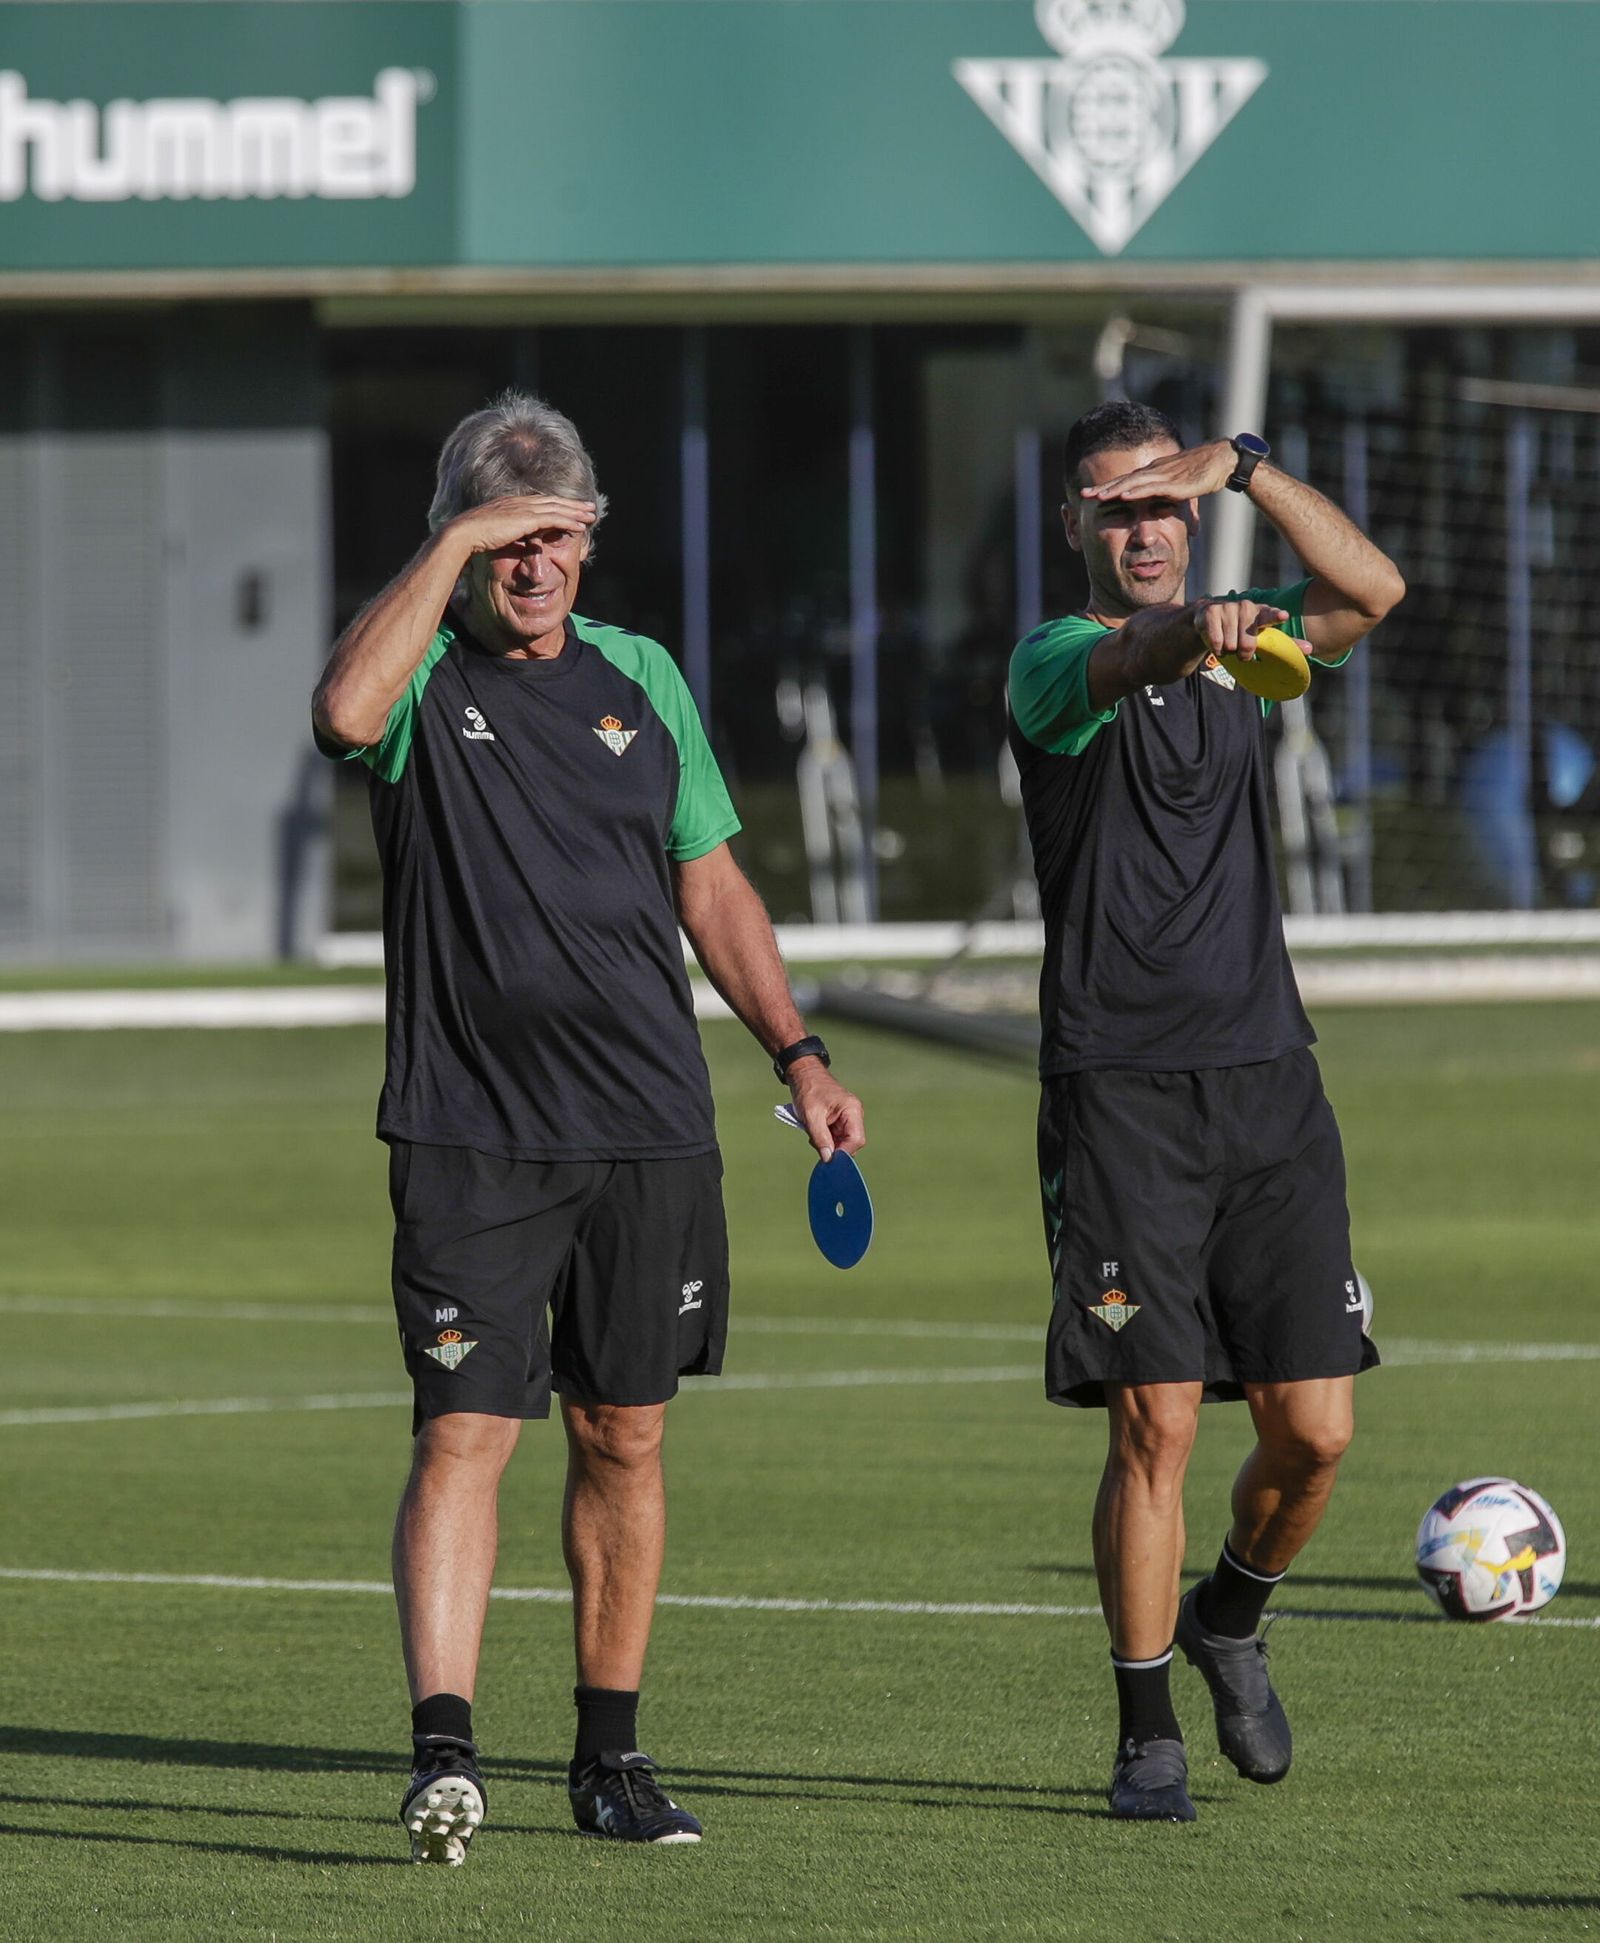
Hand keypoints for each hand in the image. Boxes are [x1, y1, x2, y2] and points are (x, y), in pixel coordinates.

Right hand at [447, 494, 596, 556]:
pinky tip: (581, 526)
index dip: (557, 504)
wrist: (464, 534)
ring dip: (576, 511)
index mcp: (511, 504)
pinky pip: (554, 519)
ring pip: (557, 508)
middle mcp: (519, 503)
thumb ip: (504, 534)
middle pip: (552, 502)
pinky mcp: (526, 519)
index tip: (570, 507)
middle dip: (573, 504)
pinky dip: (569, 521)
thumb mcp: (492, 534)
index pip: (540, 502)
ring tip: (592, 515)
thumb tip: (510, 541)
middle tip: (590, 507)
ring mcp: (523, 509)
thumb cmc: (472, 538)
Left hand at [788, 1061, 864, 1165]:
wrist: (804, 1075)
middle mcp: (854, 1115)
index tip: (827, 1158)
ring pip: (842, 1141)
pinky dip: (825, 1138)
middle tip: (815, 1142)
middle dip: (833, 1147)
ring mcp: (848, 1118)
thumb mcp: (811, 1116)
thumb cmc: (809, 1090)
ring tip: (813, 1132)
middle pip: (850, 1143)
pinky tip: (815, 1130)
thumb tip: (828, 1159)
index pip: (856, 1140)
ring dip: (827, 1143)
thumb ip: (821, 1139)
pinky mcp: (840, 1120)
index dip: (843, 1152)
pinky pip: (836, 1136)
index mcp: (852, 1110)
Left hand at [1081, 440, 1233, 504]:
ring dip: (1113, 489)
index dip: (1108, 487)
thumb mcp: (1181, 489)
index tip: (1091, 495)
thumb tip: (1161, 515)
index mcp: (1155, 473)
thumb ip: (1170, 499)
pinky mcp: (1174, 482)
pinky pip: (1151, 487)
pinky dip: (1136, 491)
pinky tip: (1123, 495)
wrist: (1224, 461)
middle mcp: (1155, 471)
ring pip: (1133, 483)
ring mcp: (1164, 476)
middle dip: (1103, 488)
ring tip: (1096, 497)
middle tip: (1083, 494)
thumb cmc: (1204, 474)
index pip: (1127, 480)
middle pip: (1124, 480)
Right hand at [1189, 597, 1288, 660]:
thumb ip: (1285, 643)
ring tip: (1228, 643)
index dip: (1276, 615)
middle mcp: (1246, 607)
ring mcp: (1228, 608)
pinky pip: (1216, 641)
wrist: (1210, 620)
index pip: (1270, 614)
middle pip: (1247, 642)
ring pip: (1230, 644)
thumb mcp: (1262, 636)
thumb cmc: (1242, 631)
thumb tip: (1310, 649)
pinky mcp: (1211, 612)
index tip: (1283, 616)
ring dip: (1228, 650)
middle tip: (1242, 652)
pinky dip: (1216, 648)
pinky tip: (1217, 642)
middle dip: (1244, 652)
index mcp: (1261, 612)